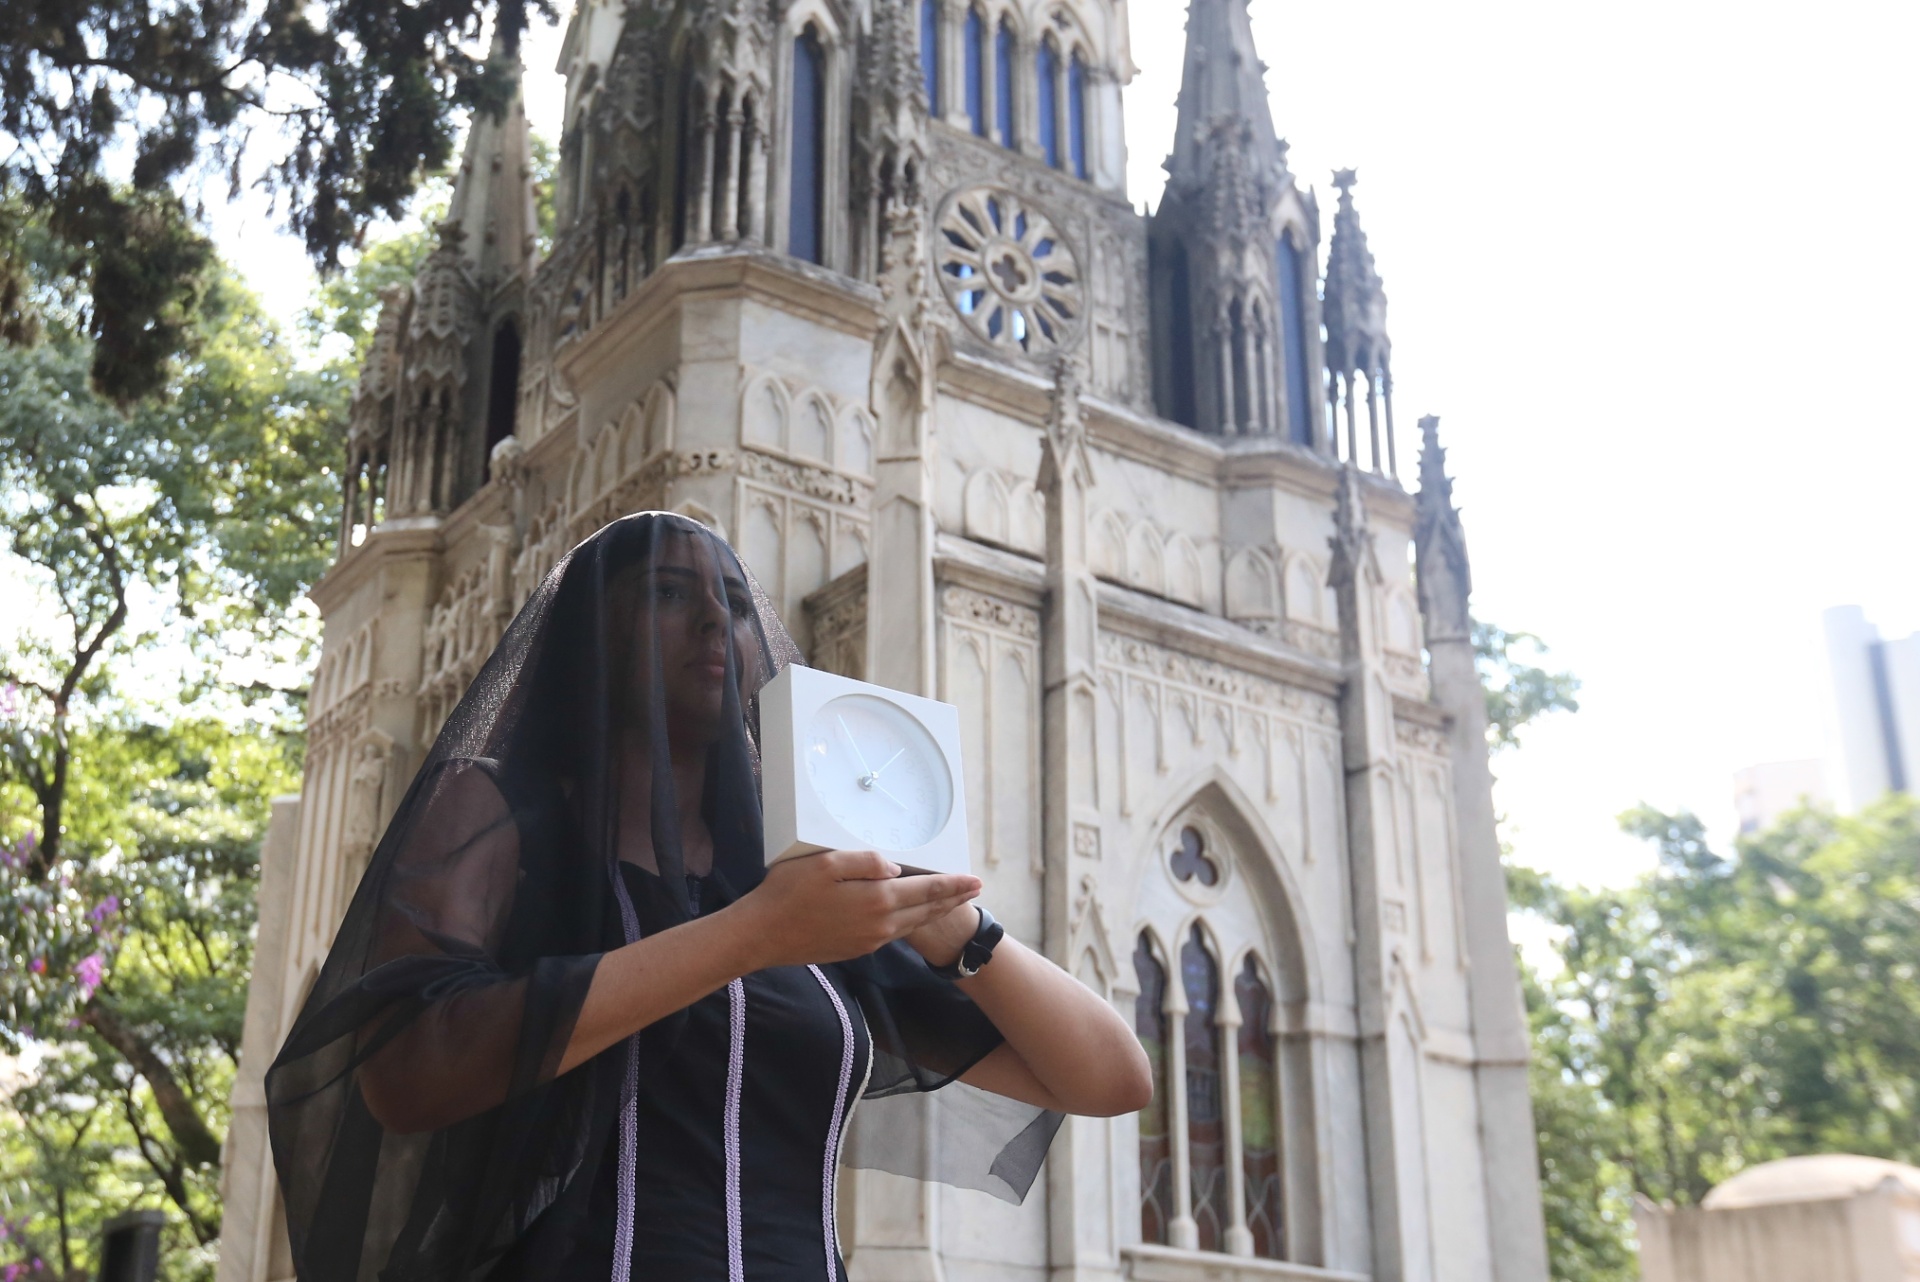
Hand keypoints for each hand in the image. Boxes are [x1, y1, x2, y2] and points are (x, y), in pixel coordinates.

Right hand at [730, 850, 980, 969]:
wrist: (762, 935)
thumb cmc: (789, 893)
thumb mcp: (827, 862)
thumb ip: (867, 861)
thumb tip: (898, 869)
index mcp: (877, 900)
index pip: (927, 891)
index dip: (953, 885)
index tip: (975, 880)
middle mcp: (879, 926)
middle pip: (926, 911)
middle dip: (953, 900)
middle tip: (975, 890)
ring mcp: (868, 941)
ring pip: (912, 925)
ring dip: (935, 912)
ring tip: (952, 902)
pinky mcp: (856, 949)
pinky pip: (893, 933)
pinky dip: (911, 922)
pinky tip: (911, 916)